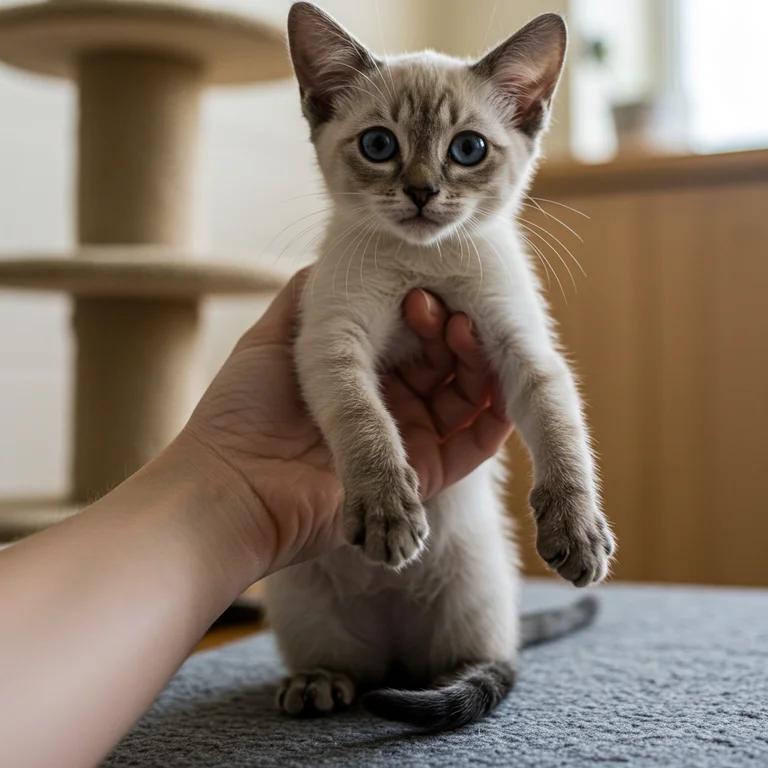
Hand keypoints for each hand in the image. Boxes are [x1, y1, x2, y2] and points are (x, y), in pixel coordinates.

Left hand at [177, 270, 512, 576]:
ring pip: (465, 400)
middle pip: (445, 364)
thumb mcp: (276, 337)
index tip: (424, 287)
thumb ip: (307, 295)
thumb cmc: (242, 408)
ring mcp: (407, 442)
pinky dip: (494, 420)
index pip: (414, 334)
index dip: (428, 309)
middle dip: (458, 333)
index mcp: (360, 371)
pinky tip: (503, 389)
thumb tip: (330, 255)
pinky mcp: (420, 477)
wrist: (228, 483)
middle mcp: (389, 404)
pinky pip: (473, 448)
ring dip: (479, 368)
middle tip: (455, 309)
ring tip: (469, 331)